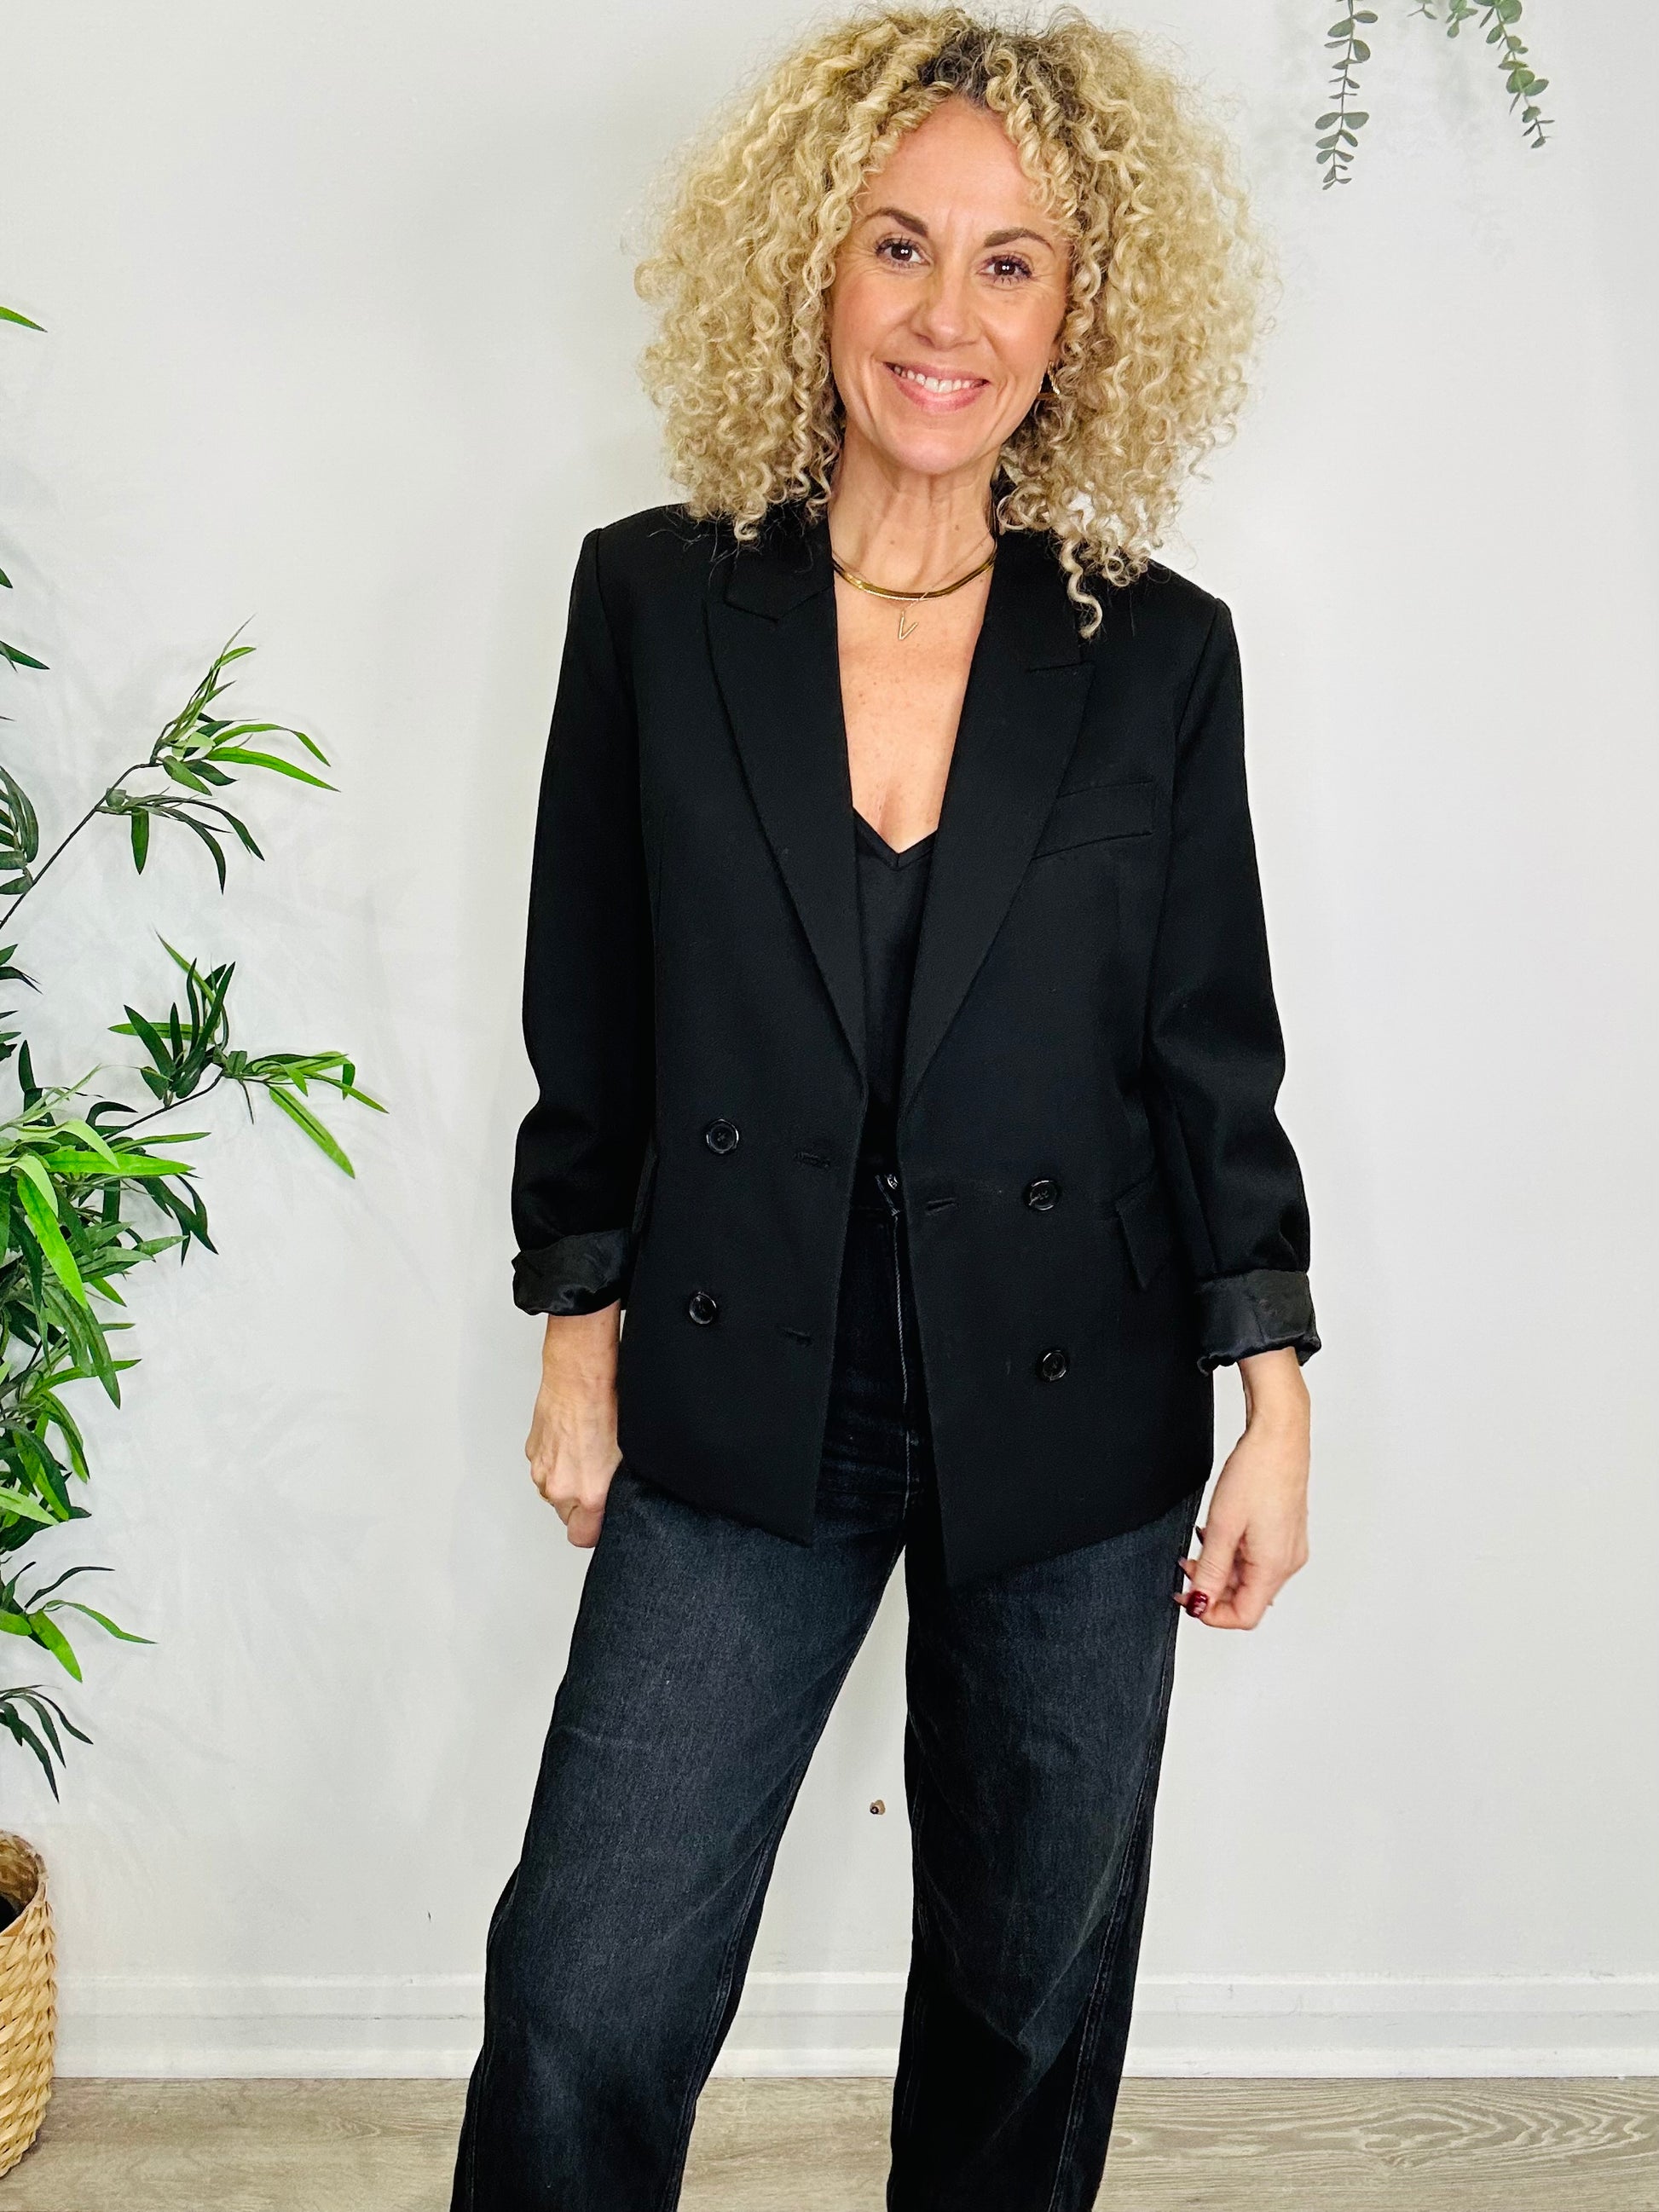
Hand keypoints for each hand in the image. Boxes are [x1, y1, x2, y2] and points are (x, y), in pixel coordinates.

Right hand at [526, 1305, 622, 1547]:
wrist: (580, 1376)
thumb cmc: (608, 1407)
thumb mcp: (628, 1456)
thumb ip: (618, 1489)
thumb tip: (623, 1501)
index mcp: (589, 1494)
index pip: (583, 1537)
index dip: (595, 1529)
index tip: (603, 1518)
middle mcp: (560, 1487)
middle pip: (568, 1515)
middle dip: (582, 1504)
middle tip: (598, 1479)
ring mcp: (543, 1469)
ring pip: (554, 1492)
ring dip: (567, 1481)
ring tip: (586, 1454)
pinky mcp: (533, 1451)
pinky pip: (545, 1469)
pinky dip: (556, 1461)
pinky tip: (573, 1441)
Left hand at [1175, 1347, 1309, 1629]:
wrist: (1279, 1436)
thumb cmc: (1257, 1472)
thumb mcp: (1221, 1526)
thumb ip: (1209, 1569)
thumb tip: (1200, 1603)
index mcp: (1275, 1566)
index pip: (1244, 1616)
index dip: (1211, 1612)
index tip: (1186, 1597)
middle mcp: (1288, 1562)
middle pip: (1246, 1598)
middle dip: (1212, 1588)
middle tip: (1184, 1568)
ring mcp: (1289, 1548)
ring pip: (1250, 1577)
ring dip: (1220, 1569)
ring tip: (1198, 1545)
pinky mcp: (1286, 1533)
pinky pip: (1257, 1558)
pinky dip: (1234, 1554)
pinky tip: (1217, 1534)